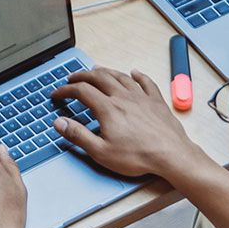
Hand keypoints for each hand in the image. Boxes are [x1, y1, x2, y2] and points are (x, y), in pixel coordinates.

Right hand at [51, 68, 205, 179]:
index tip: (57, 94)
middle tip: (72, 77)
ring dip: (106, 71)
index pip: (81, 91)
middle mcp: (124, 98)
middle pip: (100, 78)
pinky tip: (134, 72)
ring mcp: (142, 98)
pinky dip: (138, 75)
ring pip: (121, 77)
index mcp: (108, 109)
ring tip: (96, 70)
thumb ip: (78, 135)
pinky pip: (146, 83)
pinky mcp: (156, 102)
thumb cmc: (138, 157)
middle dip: (83, 76)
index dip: (66, 90)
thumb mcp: (101, 152)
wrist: (171, 155)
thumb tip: (59, 123)